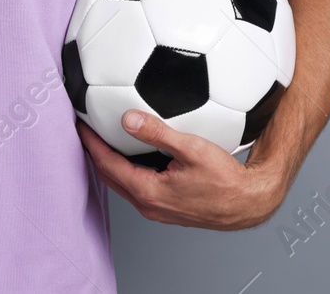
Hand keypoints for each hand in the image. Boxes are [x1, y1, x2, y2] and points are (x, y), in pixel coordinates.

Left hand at [77, 110, 287, 229]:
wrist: (247, 203)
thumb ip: (158, 133)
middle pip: (109, 176)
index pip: (107, 165)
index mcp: (149, 192)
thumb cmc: (226, 181)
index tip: (81, 125)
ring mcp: (156, 209)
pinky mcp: (165, 208)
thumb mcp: (192, 149)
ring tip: (102, 140)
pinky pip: (136, 188)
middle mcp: (148, 205)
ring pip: (122, 184)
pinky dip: (125, 170)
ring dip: (109, 162)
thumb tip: (129, 119)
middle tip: (85, 130)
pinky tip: (131, 155)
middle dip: (94, 152)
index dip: (91, 144)